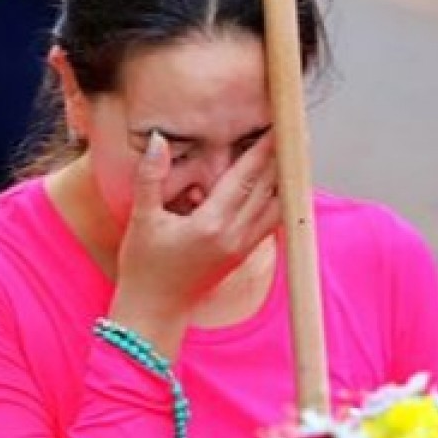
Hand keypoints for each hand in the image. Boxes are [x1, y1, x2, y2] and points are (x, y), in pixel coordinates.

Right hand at [108, 132, 281, 357]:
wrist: (155, 310)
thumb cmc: (144, 266)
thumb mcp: (141, 219)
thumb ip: (151, 177)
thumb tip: (159, 140)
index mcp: (211, 224)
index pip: (244, 178)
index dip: (262, 150)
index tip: (276, 127)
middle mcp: (234, 236)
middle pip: (268, 189)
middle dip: (281, 159)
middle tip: (295, 133)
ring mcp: (242, 247)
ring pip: (275, 207)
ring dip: (284, 180)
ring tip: (294, 155)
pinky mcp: (243, 255)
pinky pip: (269, 222)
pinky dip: (278, 200)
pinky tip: (280, 186)